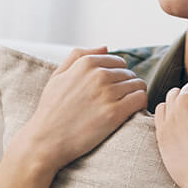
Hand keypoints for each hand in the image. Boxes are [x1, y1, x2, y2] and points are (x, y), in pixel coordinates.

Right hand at [10, 45, 147, 172]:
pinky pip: (140, 99)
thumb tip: (106, 48)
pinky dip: (140, 104)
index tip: (112, 89)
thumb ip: (79, 56)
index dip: (118, 75)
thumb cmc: (51, 109)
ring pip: (138, 85)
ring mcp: (107, 94)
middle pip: (129, 73)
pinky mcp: (115, 113)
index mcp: (86, 64)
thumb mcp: (58, 76)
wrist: (47, 140)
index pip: (118, 62)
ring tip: (124, 107)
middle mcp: (99, 75)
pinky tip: (131, 112)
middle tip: (116, 101)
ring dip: (135, 95)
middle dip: (126, 85)